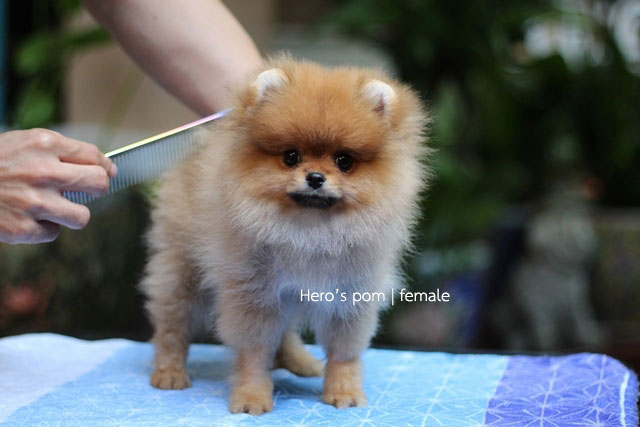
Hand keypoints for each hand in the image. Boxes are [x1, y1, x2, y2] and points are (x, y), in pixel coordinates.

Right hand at [0, 129, 116, 243]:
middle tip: (87, 191)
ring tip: (53, 208)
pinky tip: (27, 217)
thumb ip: (58, 152)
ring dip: (71, 214)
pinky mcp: (24, 228)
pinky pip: (53, 232)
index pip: (94, 157)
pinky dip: (43, 228)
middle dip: (98, 188)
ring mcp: (34, 202)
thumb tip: (100, 167)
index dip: (105, 167)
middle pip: (98, 184)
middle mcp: (43, 172)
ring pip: (82, 217)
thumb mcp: (22, 143)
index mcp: (44, 144)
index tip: (107, 172)